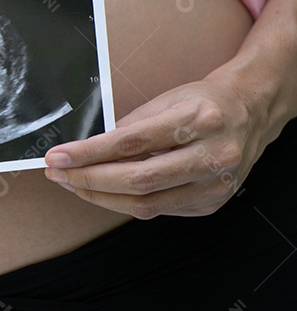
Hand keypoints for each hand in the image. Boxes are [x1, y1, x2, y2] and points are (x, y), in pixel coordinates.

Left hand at [42, 77, 266, 218]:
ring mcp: (215, 184)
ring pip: (146, 203)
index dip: (89, 153)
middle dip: (89, 180)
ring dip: (101, 197)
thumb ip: (127, 126)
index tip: (58, 157)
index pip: (132, 143)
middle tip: (58, 173)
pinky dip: (126, 202)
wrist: (251, 113)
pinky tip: (106, 191)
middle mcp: (213, 154)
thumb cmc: (202, 103)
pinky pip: (158, 210)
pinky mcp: (212, 203)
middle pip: (139, 179)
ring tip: (73, 184)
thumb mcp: (166, 100)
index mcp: (199, 120)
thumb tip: (84, 150)